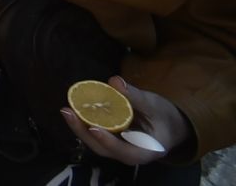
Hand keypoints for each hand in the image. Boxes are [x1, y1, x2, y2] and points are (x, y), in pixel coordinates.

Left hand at [61, 77, 192, 165]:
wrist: (169, 125)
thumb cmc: (164, 117)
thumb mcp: (155, 105)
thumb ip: (136, 96)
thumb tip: (114, 81)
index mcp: (146, 151)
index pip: (124, 152)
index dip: (108, 141)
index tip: (94, 128)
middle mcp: (129, 155)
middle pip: (103, 149)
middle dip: (84, 133)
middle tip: (68, 112)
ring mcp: (118, 149)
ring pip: (96, 143)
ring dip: (79, 128)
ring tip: (66, 111)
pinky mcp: (110, 140)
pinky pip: (95, 135)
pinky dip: (84, 123)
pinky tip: (73, 110)